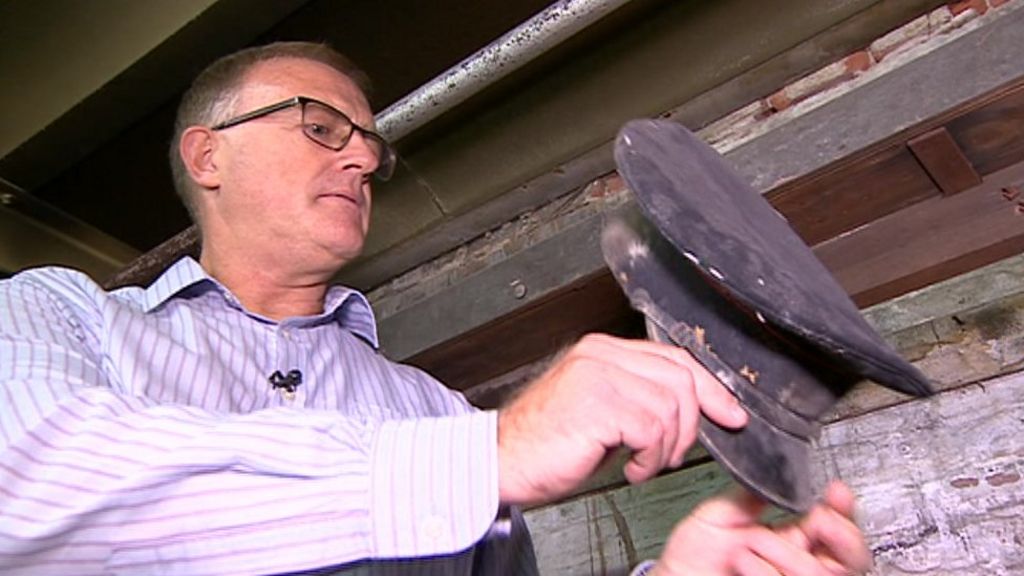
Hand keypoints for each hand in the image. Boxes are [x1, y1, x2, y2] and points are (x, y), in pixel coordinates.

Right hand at [496, 333, 747, 504]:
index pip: (674, 358)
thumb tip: (690, 410)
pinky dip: (650, 458)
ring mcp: (598, 375)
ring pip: (671, 405)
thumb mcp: (598, 409)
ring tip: (641, 462)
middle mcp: (600, 355)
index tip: (729, 414)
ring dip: (666, 447)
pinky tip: (630, 468)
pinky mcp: (597, 403)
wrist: (501, 460)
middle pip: (681, 377)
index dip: (710, 388)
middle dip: (692, 424)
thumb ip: (636, 397)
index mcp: (601, 350)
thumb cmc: (544, 442)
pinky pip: (652, 428)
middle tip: (672, 453)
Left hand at [651, 481, 872, 575]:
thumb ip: (754, 495)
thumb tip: (778, 472)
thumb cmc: (692, 558)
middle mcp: (799, 565)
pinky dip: (766, 571)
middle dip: (841, 534)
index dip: (845, 509)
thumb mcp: (722, 514)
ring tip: (751, 544)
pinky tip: (743, 562)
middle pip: (854, 558)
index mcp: (792, 539)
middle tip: (819, 520)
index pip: (836, 526)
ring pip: (822, 573)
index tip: (836, 491)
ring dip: (787, 554)